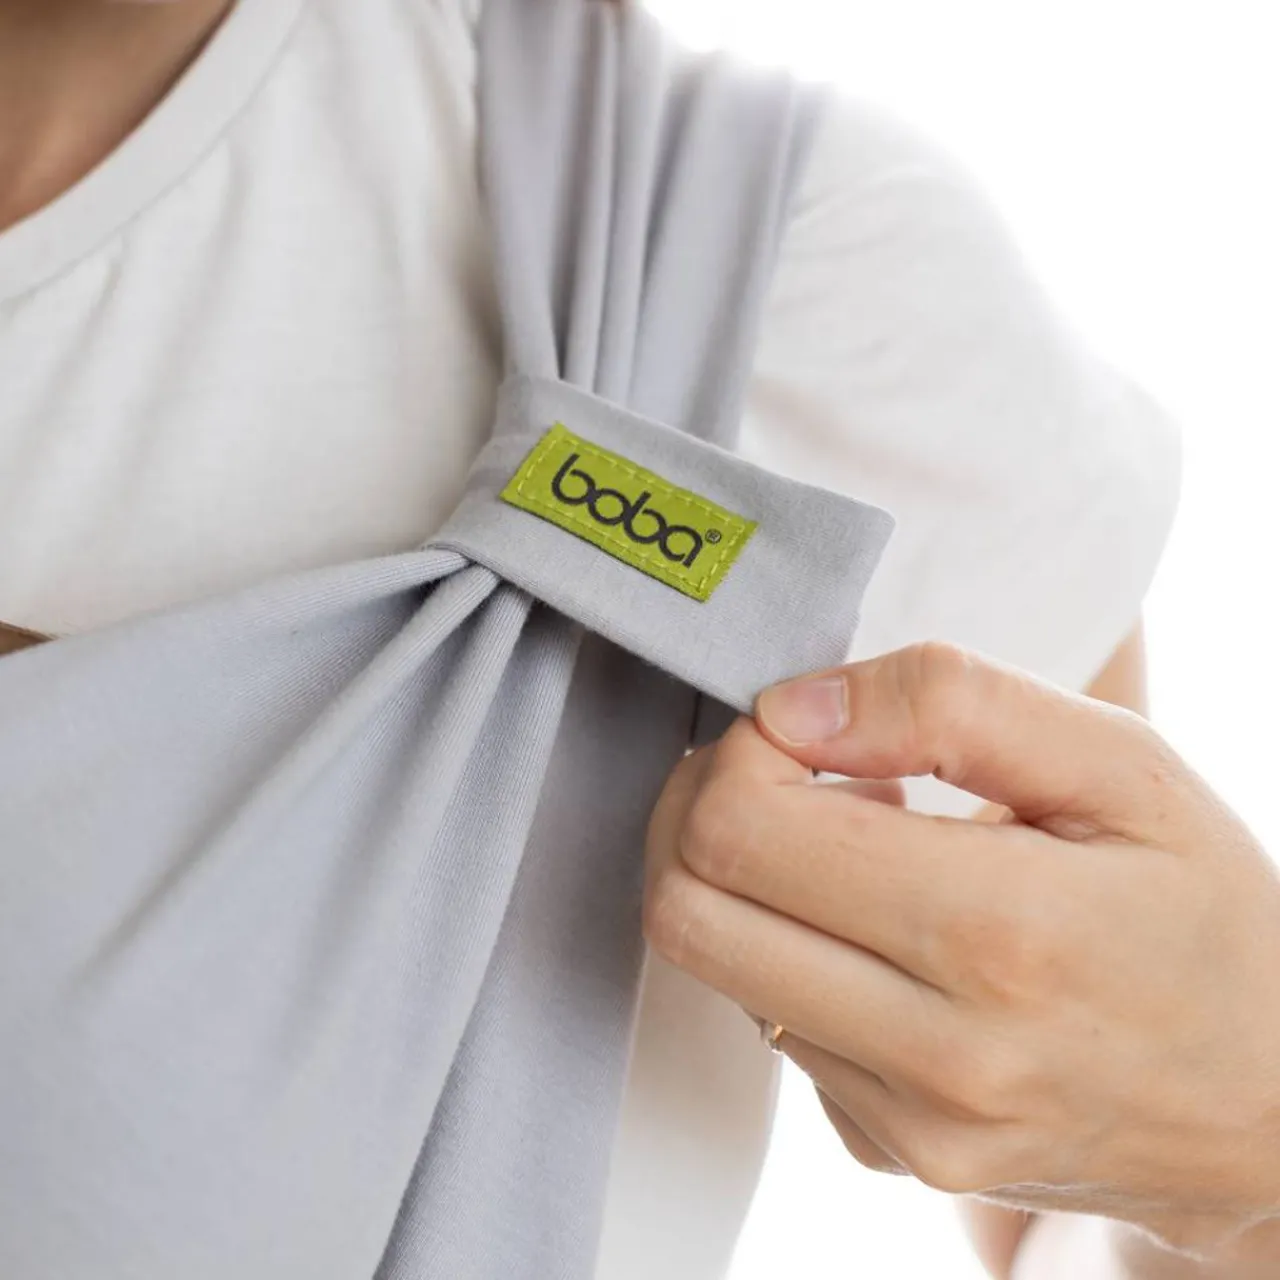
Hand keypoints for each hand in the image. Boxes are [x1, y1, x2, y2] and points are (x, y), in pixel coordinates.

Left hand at [642, 643, 1279, 1260]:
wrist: (1273, 1108)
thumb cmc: (1204, 914)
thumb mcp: (1120, 767)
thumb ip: (952, 704)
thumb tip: (794, 709)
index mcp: (1001, 933)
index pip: (741, 831)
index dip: (738, 752)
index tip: (802, 730)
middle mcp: (942, 1056)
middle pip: (688, 909)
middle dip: (702, 809)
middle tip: (786, 770)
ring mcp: (910, 1127)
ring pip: (713, 968)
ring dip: (749, 881)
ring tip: (855, 845)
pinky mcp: (891, 1155)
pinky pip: (770, 1030)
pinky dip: (786, 954)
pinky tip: (876, 926)